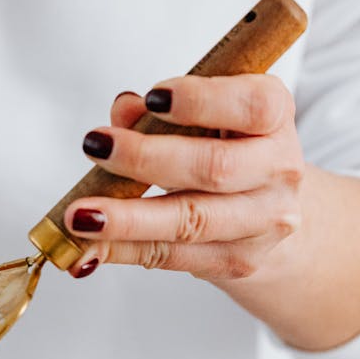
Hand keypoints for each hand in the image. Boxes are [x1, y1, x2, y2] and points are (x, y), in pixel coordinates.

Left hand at [64, 75, 303, 281]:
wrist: (270, 211)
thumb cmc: (229, 148)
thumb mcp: (205, 118)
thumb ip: (163, 111)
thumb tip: (125, 109)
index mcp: (276, 117)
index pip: (252, 106)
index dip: (202, 101)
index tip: (152, 97)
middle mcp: (280, 169)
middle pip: (214, 168)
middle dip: (146, 158)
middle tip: (94, 146)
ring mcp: (264, 222)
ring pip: (190, 221)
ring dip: (127, 218)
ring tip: (79, 214)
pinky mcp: (238, 262)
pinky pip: (171, 257)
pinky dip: (124, 250)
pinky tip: (89, 247)